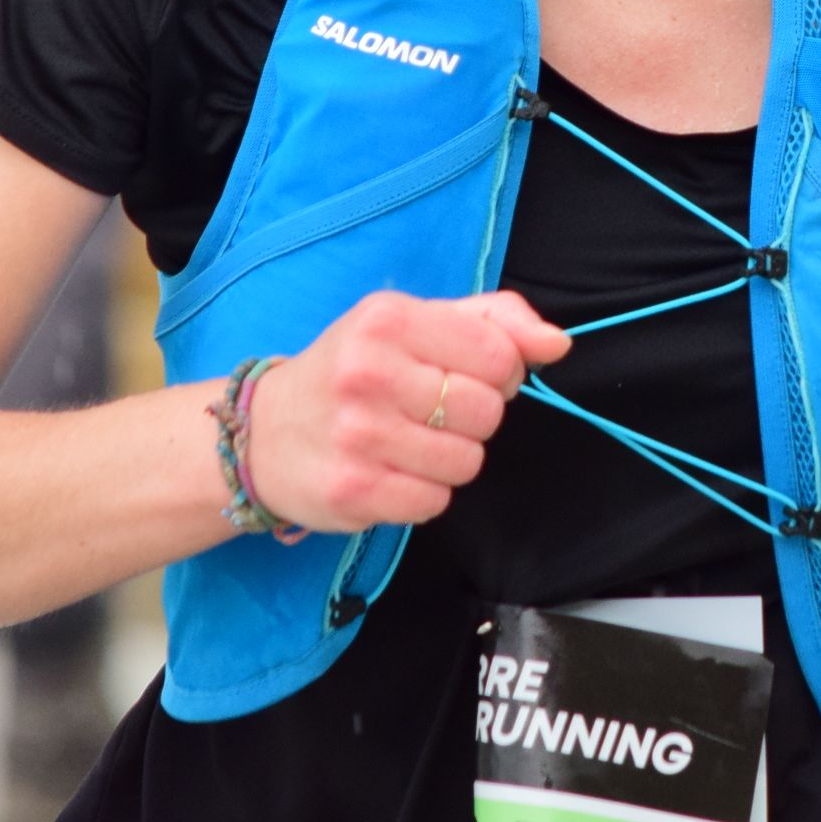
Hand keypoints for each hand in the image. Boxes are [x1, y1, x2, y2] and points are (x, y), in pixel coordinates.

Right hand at [243, 290, 568, 531]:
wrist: (262, 433)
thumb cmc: (353, 371)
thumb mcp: (415, 324)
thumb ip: (495, 322)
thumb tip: (558, 343)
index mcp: (388, 319)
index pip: (498, 354)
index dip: (499, 372)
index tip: (464, 375)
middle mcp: (369, 372)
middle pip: (487, 412)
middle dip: (472, 419)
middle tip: (429, 412)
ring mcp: (358, 435)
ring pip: (467, 462)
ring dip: (449, 459)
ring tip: (406, 442)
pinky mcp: (353, 491)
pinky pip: (435, 503)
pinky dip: (423, 494)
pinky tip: (389, 472)